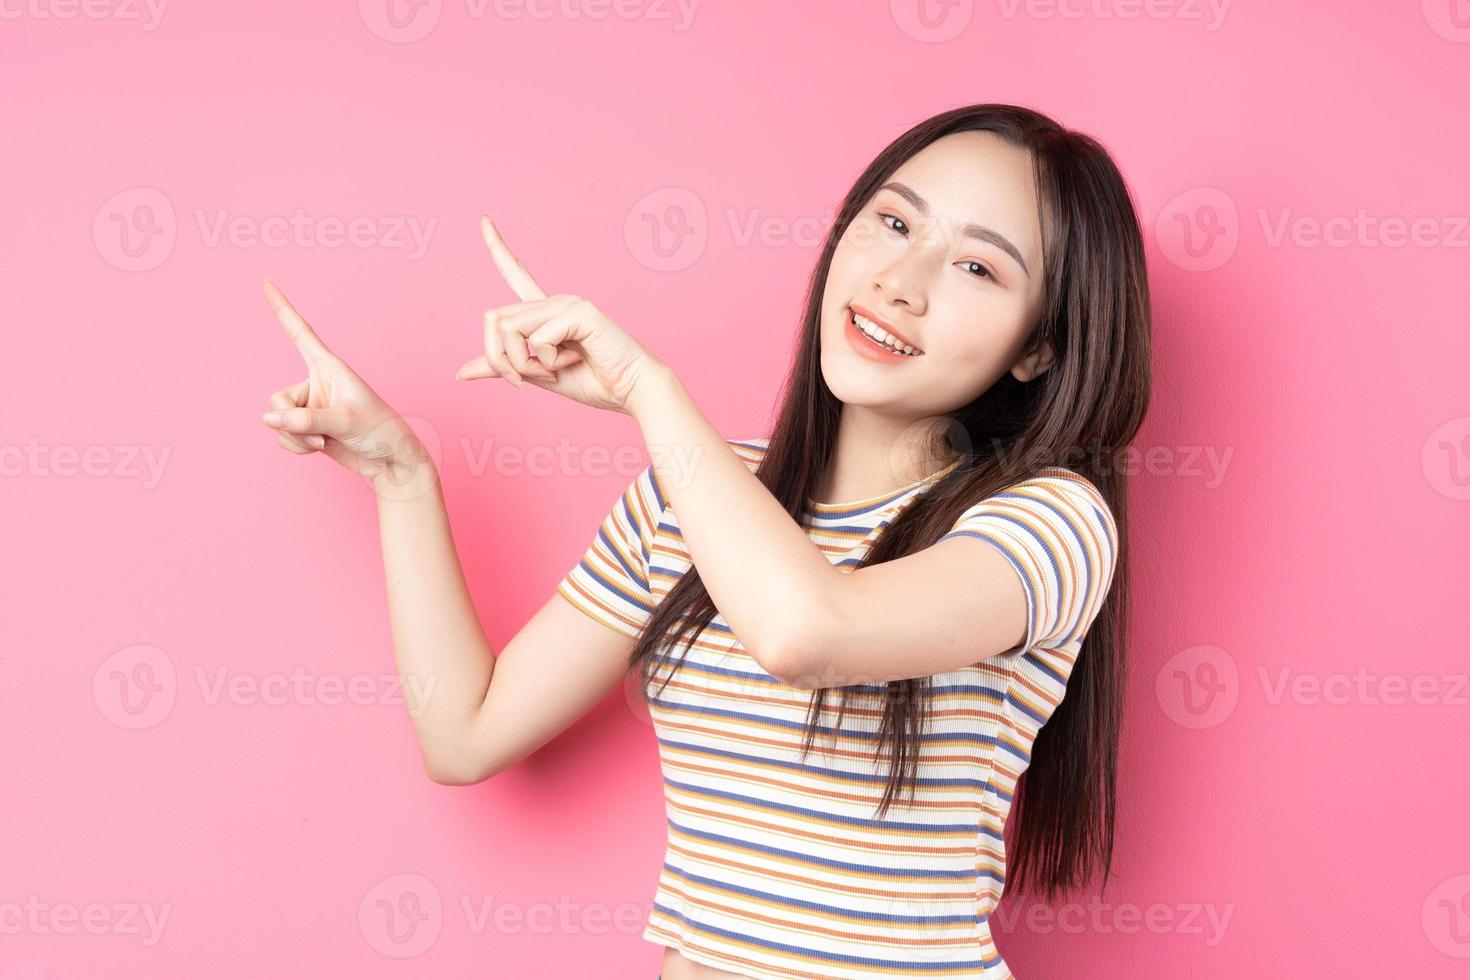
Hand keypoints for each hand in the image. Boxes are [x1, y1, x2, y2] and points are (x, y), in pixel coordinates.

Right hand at [259, 281, 436, 496]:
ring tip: (326, 441)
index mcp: (330, 368)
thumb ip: (305, 420)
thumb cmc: (380, 433)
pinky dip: (297, 447)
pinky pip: (283, 436)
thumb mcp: (345, 422)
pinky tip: (320, 448)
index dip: (283, 309)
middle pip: (277, 398)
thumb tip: (267, 418)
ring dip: (296, 438)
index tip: (267, 283)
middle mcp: (317, 383)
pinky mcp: (308, 428)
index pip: (300, 333)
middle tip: (321, 433)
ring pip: (277, 420)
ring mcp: (311, 407)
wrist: (391, 463)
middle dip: (291, 422)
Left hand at [454, 215, 664, 415]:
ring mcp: (566, 303)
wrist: (633, 391)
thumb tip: (461, 372)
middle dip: (498, 359)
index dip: (497, 249)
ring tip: (554, 371)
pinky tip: (574, 361)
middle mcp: (554, 301)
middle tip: (521, 381)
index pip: (516, 274)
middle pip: (493, 318)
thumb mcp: (538, 377)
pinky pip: (536, 338)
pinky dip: (547, 362)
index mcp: (546, 313)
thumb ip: (504, 368)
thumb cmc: (596, 382)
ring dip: (522, 364)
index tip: (483, 220)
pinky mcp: (578, 311)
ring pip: (508, 329)